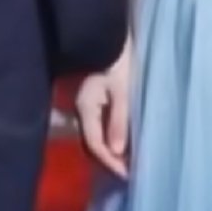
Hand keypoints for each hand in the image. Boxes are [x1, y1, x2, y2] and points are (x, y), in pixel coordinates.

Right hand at [75, 36, 132, 180]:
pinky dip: (110, 138)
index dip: (111, 163)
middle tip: (130, 172)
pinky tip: (123, 142)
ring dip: (110, 151)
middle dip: (109, 160)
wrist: (110, 35)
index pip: (95, 144)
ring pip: (95, 136)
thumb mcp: (123, 90)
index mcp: (85, 108)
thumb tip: (116, 152)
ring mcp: (86, 105)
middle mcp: (81, 110)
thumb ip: (119, 120)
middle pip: (92, 144)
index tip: (129, 175)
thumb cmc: (119, 61)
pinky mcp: (94, 100)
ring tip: (129, 161)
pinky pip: (98, 126)